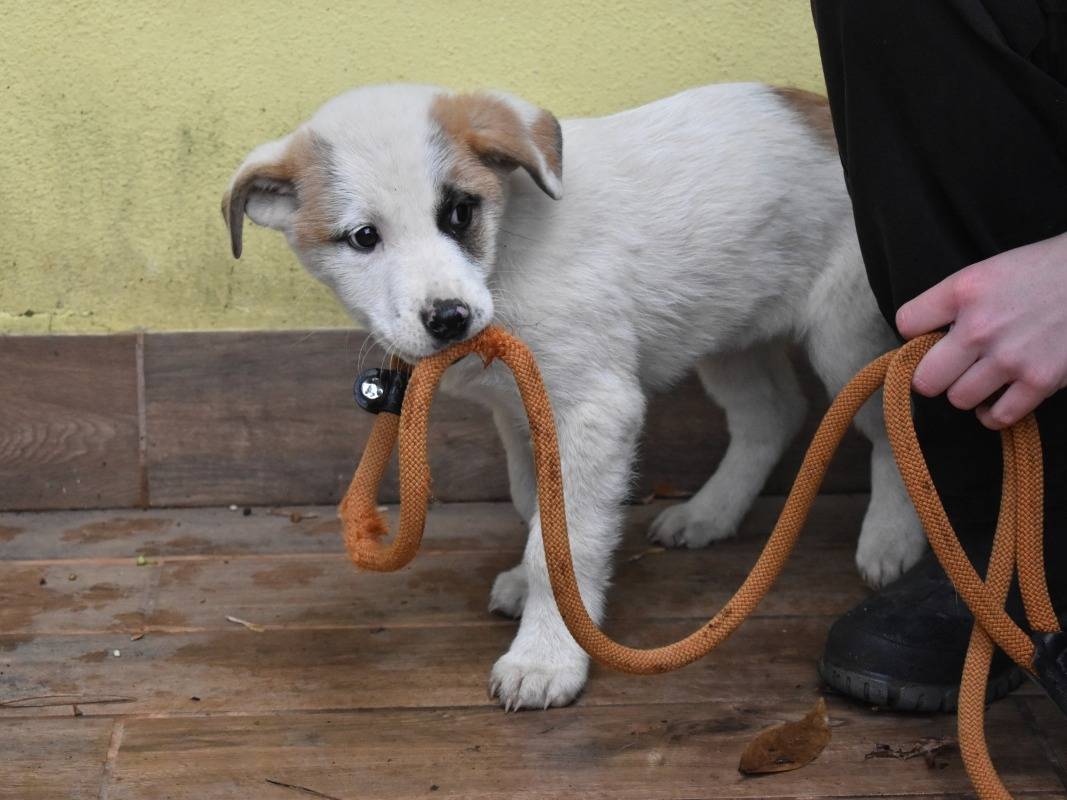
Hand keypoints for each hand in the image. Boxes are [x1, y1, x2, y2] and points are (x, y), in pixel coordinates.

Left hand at [896, 231, 1066, 429]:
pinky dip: (992, 414)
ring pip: (958, 399)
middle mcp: (980, 327)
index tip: (929, 336)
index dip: (914, 334)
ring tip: (980, 379)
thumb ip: (955, 302)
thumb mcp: (989, 271)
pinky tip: (996, 399)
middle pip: (925, 378)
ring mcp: (1009, 357)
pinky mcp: (1039, 380)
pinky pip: (997, 417)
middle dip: (933, 376)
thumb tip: (925, 337)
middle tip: (949, 370)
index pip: (906, 323)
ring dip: (966, 392)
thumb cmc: (1043, 272)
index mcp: (964, 291)